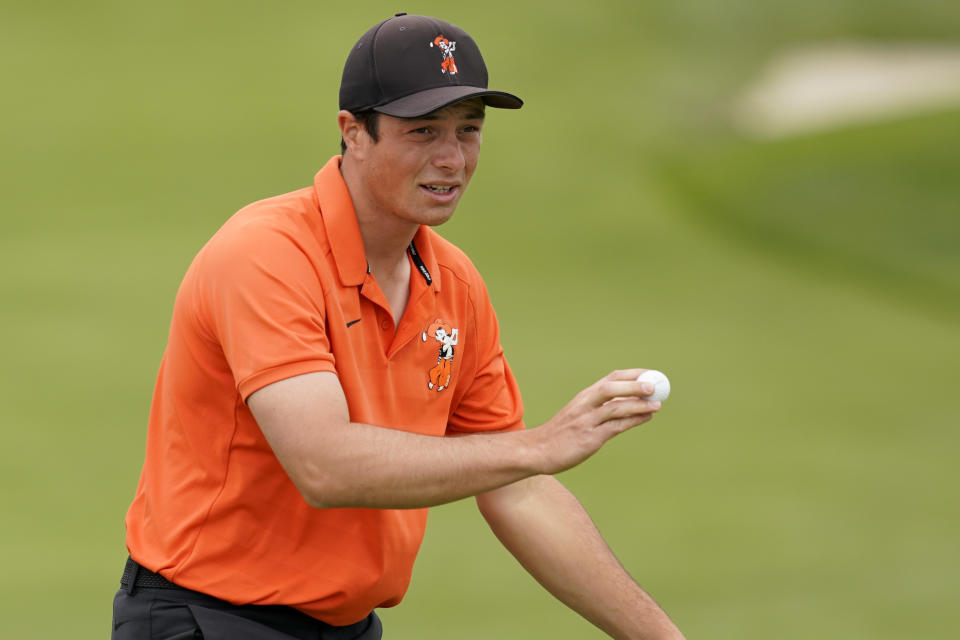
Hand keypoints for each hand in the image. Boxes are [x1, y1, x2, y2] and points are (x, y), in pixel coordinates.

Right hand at [530, 369, 661, 475]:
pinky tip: (645, 418)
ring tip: (657, 404)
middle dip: (634, 385)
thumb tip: (631, 405)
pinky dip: (632, 421)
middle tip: (655, 385)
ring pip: (615, 408)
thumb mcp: (579, 414)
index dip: (632, 375)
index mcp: (584, 397)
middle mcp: (584, 405)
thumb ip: (601, 409)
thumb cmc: (561, 434)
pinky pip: (615, 427)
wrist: (538, 451)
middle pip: (611, 388)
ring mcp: (586, 421)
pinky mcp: (589, 438)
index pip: (610, 379)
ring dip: (638, 404)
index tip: (650, 374)